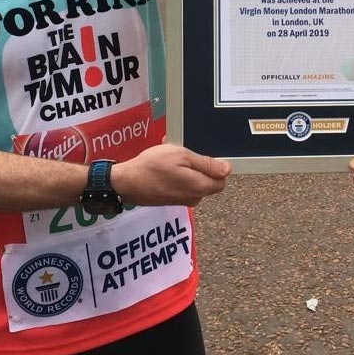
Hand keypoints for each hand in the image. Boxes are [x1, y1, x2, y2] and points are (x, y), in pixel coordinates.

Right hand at [115, 143, 230, 206]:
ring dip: (186, 169)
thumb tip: (227, 169)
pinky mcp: (171, 199)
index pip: (222, 180)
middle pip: (208, 181)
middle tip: (182, 154)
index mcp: (200, 187)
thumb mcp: (182, 156)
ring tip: (170, 157)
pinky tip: (164, 165)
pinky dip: (177, 174)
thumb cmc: (152, 167)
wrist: (127, 182)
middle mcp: (194, 198)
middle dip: (199, 166)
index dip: (215, 166)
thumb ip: (206, 164)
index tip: (201, 156)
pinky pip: (182, 185)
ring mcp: (182, 200)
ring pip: (194, 181)